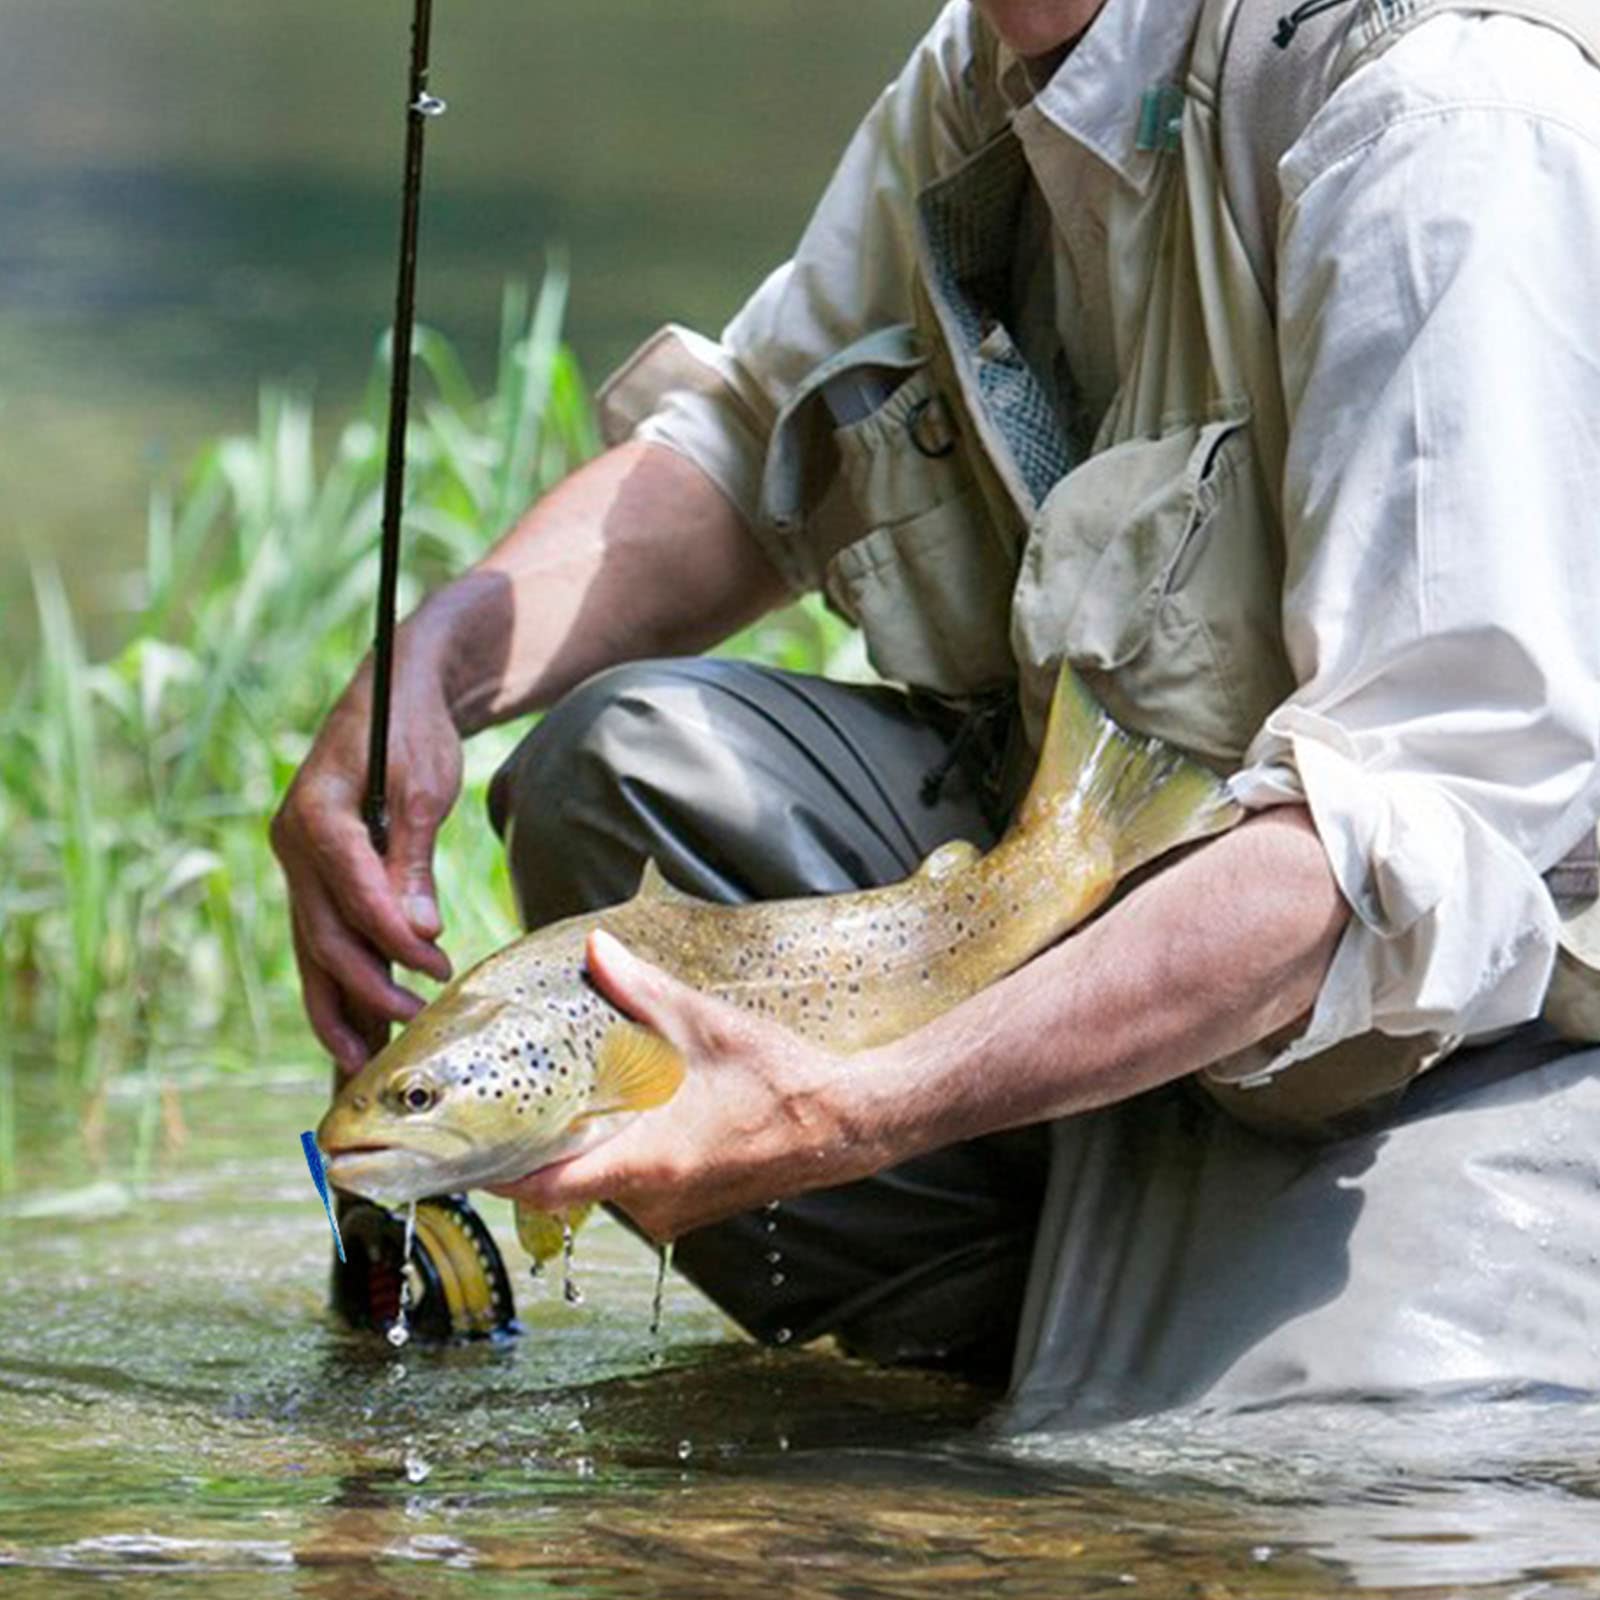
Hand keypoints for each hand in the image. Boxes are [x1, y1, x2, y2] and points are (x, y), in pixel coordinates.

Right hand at [270, 650, 460, 1071]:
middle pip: (322, 932)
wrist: (394, 696)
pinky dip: (340, 986)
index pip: (350, 889)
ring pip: (313, 948)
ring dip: (339, 1005)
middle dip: (365, 986)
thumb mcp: (426, 785)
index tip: (436, 968)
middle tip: (415, 1022)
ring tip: (360, 1064)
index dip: (391, 936)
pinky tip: (355, 1034)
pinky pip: (323, 941)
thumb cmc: (414, 732)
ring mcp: (299, 865)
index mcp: (315, 813)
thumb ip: (414, 859)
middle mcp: (293, 843)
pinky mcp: (316, 879)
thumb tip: (418, 934)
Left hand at [491, 931, 893, 1240]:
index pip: (545, 1186)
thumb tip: (593, 949)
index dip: (495, 1172)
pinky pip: (635, 1189)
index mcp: (646, 1161)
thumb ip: (640, 988)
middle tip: (510, 1104)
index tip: (460, 1152)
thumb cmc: (777, 1079)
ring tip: (564, 1102)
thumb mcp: (702, 1024)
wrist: (845, 1123)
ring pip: (602, 1187)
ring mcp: (675, 1212)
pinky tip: (624, 1116)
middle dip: (538, 1147)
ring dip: (582, 1151)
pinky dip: (618, 1157)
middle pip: (566, 1186)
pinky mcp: (693, 1208)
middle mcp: (654, 1200)